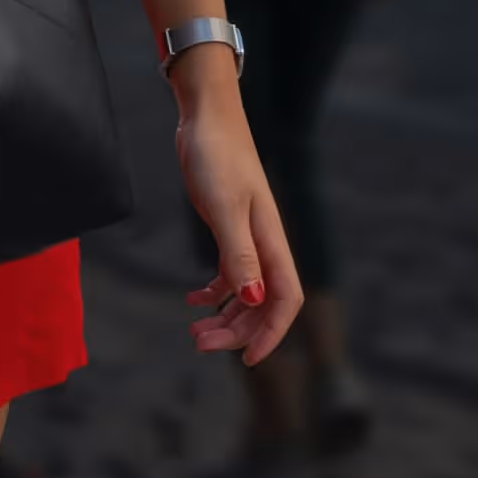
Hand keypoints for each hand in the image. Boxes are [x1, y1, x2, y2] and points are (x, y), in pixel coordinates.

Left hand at [174, 64, 303, 365]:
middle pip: (262, 304)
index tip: (246, 359)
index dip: (272, 333)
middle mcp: (264, 244)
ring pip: (245, 293)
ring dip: (224, 316)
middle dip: (237, 331)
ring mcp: (246, 236)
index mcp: (271, 241)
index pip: (285, 300)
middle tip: (199, 345)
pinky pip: (228, 272)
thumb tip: (254, 301)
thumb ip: (240, 255)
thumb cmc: (217, 156)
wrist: (206, 118)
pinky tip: (191, 299)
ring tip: (194, 333)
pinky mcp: (227, 227)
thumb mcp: (224, 207)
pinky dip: (213, 291)